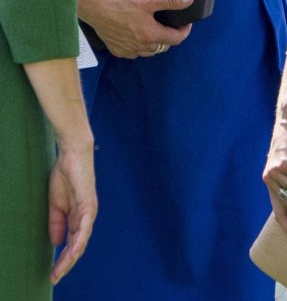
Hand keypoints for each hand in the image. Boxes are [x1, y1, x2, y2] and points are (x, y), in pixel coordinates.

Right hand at [49, 139, 96, 284]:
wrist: (72, 154)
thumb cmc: (65, 176)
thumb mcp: (56, 204)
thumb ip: (57, 223)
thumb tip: (57, 244)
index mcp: (79, 217)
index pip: (72, 243)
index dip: (63, 258)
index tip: (53, 272)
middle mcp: (87, 217)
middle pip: (77, 246)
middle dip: (66, 263)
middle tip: (55, 277)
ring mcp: (89, 211)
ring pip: (81, 240)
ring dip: (71, 257)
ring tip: (60, 270)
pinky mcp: (88, 205)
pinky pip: (84, 227)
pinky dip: (79, 240)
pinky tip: (73, 252)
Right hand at [77, 0, 193, 58]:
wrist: (96, 6)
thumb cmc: (122, 2)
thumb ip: (170, 0)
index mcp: (151, 35)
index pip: (176, 39)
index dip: (184, 31)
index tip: (185, 23)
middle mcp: (141, 47)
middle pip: (163, 46)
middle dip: (169, 37)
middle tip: (169, 24)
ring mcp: (128, 50)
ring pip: (149, 51)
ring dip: (155, 43)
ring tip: (154, 29)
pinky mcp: (117, 50)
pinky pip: (134, 52)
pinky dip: (139, 46)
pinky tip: (137, 35)